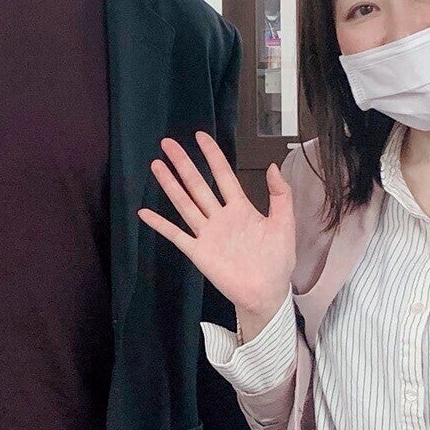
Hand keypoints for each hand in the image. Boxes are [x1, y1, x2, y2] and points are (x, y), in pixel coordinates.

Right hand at [137, 132, 294, 334]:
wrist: (267, 293)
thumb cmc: (277, 261)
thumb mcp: (284, 224)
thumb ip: (281, 195)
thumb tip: (273, 166)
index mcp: (240, 208)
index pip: (223, 175)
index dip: (212, 155)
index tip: (200, 137)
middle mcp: (220, 217)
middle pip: (197, 184)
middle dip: (183, 163)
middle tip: (168, 143)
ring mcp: (207, 233)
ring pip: (185, 203)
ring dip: (170, 185)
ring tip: (156, 166)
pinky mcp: (198, 252)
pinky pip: (176, 235)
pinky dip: (160, 224)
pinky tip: (145, 213)